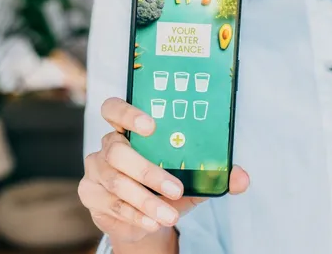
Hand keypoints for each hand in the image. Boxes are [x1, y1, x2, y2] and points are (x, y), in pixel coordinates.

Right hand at [78, 98, 249, 243]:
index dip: (128, 113)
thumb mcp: (191, 178)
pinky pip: (112, 205)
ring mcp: (95, 169)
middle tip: (175, 188)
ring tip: (170, 214)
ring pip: (116, 182)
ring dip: (146, 201)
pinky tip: (153, 221)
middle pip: (117, 151)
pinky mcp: (90, 194)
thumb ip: (214, 175)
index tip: (152, 125)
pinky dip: (136, 214)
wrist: (144, 218)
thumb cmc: (165, 186)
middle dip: (148, 171)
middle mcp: (108, 145)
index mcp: (128, 129)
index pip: (114, 109)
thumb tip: (241, 178)